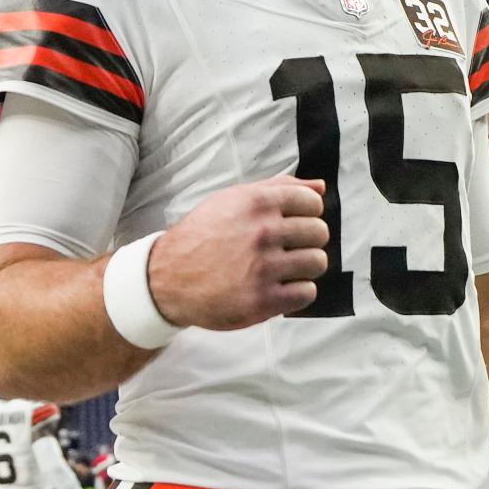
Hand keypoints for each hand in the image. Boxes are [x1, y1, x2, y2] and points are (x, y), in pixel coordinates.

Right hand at [148, 177, 328, 330]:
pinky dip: (298, 292)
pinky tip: (280, 287)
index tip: (293, 224)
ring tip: (285, 269)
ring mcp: (263, 268)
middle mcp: (262, 233)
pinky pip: (307, 293)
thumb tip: (320, 187)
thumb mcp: (232, 199)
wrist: (167, 278)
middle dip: (308, 240)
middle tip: (287, 248)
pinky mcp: (262, 300)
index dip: (307, 214)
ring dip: (305, 267)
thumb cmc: (204, 235)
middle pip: (319, 233)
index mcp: (256, 203)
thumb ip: (278, 188)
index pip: (312, 202)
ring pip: (317, 262)